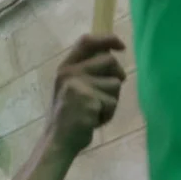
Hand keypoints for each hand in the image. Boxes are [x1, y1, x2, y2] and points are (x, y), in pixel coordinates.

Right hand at [48, 34, 126, 154]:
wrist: (58, 140)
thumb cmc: (68, 115)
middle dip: (116, 76)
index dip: (107, 39)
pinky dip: (108, 114)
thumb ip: (87, 70)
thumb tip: (112, 53)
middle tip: (108, 93)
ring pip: (115, 83)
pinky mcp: (88, 99)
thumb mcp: (73, 87)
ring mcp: (78, 85)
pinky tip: (94, 120)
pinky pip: (112, 102)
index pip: (87, 41)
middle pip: (109, 60)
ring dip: (112, 99)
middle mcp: (69, 72)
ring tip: (96, 110)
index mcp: (65, 67)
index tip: (121, 46)